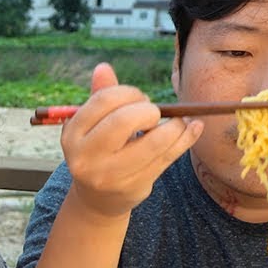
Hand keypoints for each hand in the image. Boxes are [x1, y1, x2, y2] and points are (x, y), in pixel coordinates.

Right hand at [61, 63, 203, 218]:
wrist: (98, 199)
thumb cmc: (98, 152)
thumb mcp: (92, 127)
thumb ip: (99, 97)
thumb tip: (103, 68)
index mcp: (73, 135)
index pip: (104, 101)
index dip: (129, 93)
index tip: (139, 99)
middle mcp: (86, 157)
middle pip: (124, 119)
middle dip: (148, 110)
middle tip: (153, 114)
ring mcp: (110, 175)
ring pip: (153, 142)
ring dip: (174, 126)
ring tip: (178, 122)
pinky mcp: (134, 187)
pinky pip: (167, 157)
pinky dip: (185, 139)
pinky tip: (194, 128)